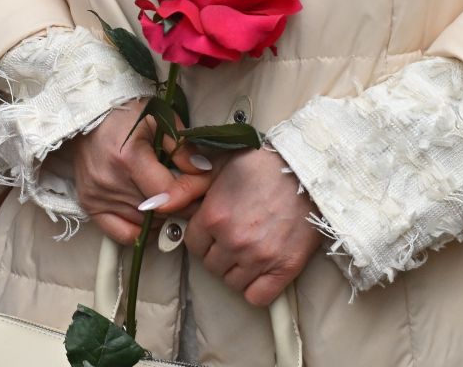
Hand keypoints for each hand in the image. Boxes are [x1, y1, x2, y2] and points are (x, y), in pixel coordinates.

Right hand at [57, 99, 215, 246]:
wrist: (85, 115)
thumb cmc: (124, 114)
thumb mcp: (159, 117)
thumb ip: (182, 146)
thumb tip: (203, 172)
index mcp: (128, 158)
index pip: (168, 194)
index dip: (192, 191)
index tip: (203, 181)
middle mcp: (110, 182)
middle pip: (160, 211)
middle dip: (184, 203)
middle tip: (193, 191)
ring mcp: (97, 196)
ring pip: (146, 223)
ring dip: (164, 215)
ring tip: (171, 196)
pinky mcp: (89, 204)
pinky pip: (123, 234)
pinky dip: (142, 229)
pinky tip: (150, 214)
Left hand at [183, 148, 321, 307]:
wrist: (308, 173)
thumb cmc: (262, 166)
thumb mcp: (218, 166)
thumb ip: (186, 186)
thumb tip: (155, 203)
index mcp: (213, 216)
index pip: (192, 244)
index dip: (203, 236)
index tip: (215, 229)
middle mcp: (233, 241)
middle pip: (210, 265)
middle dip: (218, 253)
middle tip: (234, 237)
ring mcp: (258, 258)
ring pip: (231, 282)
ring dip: (236, 270)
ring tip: (248, 250)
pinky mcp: (284, 270)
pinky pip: (257, 297)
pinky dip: (255, 289)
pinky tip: (260, 271)